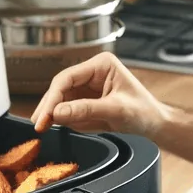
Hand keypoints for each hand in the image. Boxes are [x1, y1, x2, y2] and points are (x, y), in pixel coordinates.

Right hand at [31, 52, 169, 136]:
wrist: (154, 123)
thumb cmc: (143, 111)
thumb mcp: (115, 110)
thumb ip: (86, 110)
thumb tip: (57, 113)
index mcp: (101, 64)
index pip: (67, 78)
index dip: (52, 97)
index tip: (44, 116)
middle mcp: (92, 72)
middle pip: (60, 87)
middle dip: (49, 106)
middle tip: (38, 124)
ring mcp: (88, 86)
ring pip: (61, 98)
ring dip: (52, 113)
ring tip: (44, 127)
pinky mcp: (86, 100)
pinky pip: (68, 109)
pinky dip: (62, 119)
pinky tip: (58, 126)